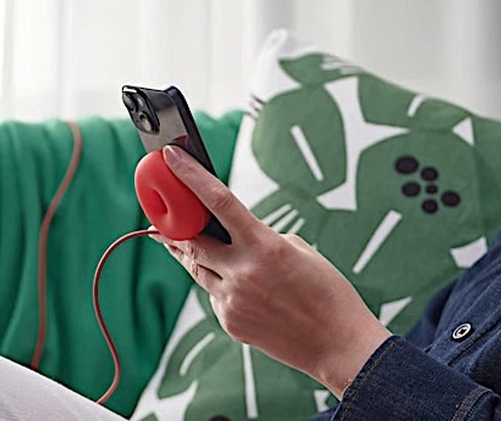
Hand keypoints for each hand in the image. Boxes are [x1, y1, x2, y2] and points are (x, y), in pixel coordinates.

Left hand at [154, 145, 391, 397]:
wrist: (339, 345)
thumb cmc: (327, 293)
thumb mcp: (299, 251)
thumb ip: (260, 239)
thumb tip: (232, 236)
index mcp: (264, 246)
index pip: (218, 200)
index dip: (190, 175)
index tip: (171, 156)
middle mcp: (242, 272)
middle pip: (192, 240)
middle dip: (175, 226)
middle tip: (162, 216)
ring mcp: (233, 300)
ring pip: (197, 269)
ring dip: (191, 254)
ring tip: (178, 242)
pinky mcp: (230, 321)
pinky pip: (213, 295)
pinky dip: (217, 284)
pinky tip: (233, 284)